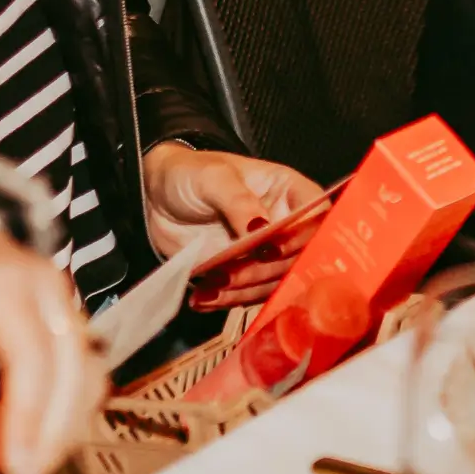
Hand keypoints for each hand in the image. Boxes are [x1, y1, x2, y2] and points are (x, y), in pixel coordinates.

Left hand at [0, 197, 105, 473]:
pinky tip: (42, 443)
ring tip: (30, 470)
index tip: (14, 470)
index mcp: (3, 286)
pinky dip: (72, 413)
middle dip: (52, 436)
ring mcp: (67, 303)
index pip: (30, 358)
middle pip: (72, 372)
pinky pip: (87, 373)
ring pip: (89, 376)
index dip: (28, 419)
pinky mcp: (73, 321)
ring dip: (67, 429)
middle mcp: (48, 290)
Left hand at [140, 145, 321, 306]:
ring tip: (212, 287)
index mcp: (288, 192)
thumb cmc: (190, 172)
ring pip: (274, 283)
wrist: (156, 196)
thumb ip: (239, 202)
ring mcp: (264, 253)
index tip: (272, 250)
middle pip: (298, 258)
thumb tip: (263, 229)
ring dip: (244, 291)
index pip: (318, 217)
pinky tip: (204, 298)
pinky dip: (225, 301)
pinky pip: (246, 295)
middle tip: (230, 274)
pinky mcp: (243, 274)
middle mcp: (284, 225)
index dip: (305, 237)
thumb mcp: (214, 178)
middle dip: (265, 271)